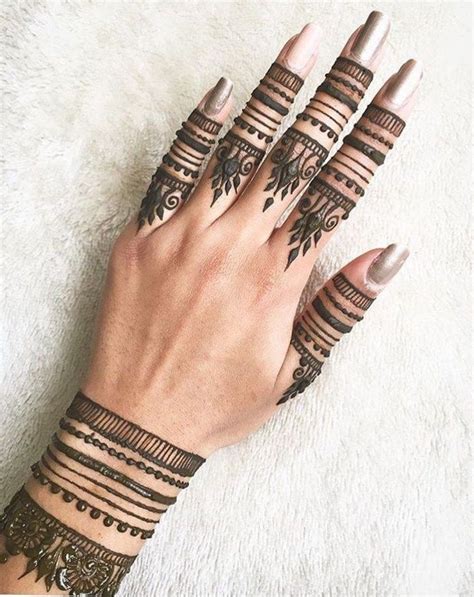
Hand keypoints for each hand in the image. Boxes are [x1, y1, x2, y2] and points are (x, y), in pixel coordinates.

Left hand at [83, 12, 420, 455]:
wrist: (137, 423)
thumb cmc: (219, 402)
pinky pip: (171, 172)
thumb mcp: (294, 372)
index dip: (374, 134)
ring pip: (237, 150)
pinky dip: (198, 130)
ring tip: (309, 41)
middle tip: (369, 37)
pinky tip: (224, 92)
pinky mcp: (141, 237)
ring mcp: (183, 237)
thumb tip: (388, 255)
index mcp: (278, 281)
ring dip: (277, 91)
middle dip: (339, 90)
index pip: (338, 191)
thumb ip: (340, 309)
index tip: (402, 86)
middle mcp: (234, 248)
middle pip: (296, 155)